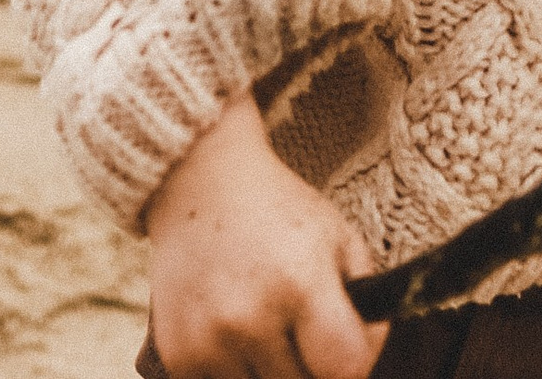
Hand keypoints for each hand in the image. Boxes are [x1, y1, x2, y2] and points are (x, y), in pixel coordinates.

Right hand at [144, 91, 385, 378]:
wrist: (201, 181)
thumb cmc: (278, 209)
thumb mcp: (338, 236)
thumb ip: (363, 302)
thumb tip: (363, 362)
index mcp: (300, 282)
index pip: (345, 369)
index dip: (353, 361)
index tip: (343, 346)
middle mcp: (250, 317)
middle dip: (308, 365)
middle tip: (299, 330)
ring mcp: (208, 341)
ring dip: (268, 371)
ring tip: (264, 326)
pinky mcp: (177, 355)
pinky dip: (233, 372)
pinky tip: (232, 334)